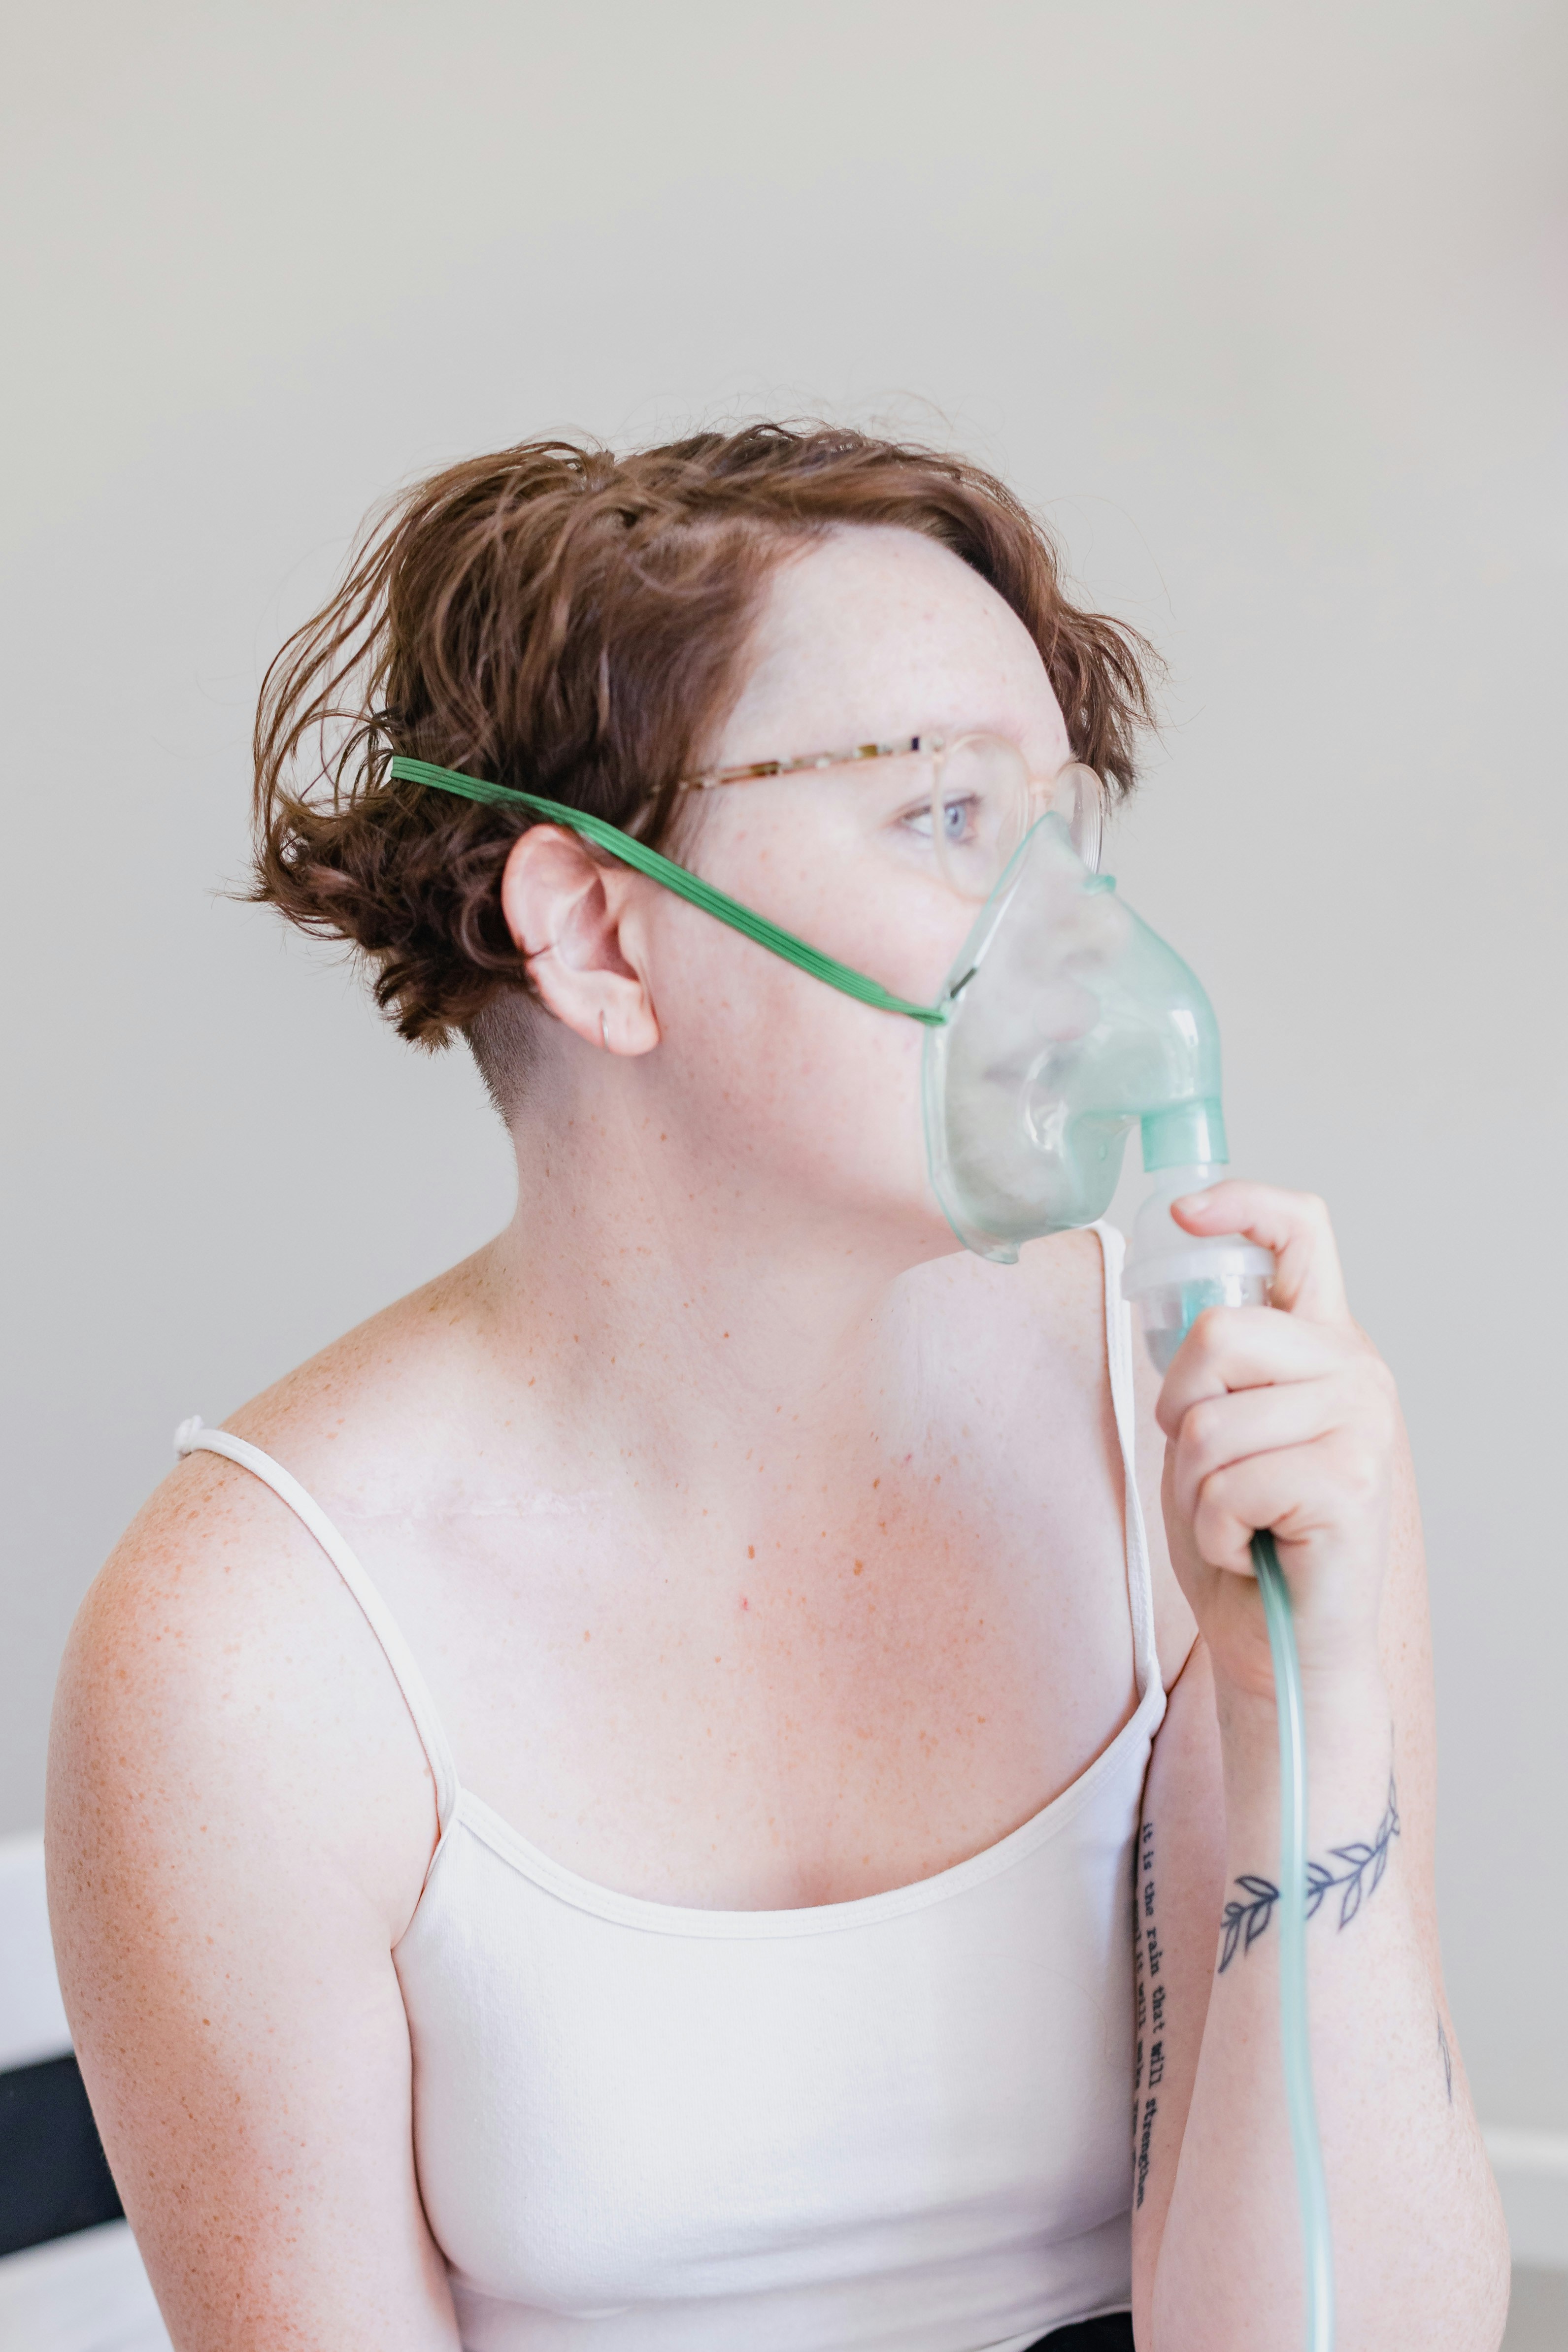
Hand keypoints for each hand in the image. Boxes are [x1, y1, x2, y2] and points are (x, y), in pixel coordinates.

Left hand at [1154, 1183, 1397, 1705]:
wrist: (1285, 1647)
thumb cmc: (1246, 1538)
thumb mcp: (1217, 1433)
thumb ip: (1216, 1373)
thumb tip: (1182, 1318)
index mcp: (1324, 1343)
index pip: (1303, 1233)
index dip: (1245, 1205)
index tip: (1185, 1211)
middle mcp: (1355, 1369)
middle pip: (1219, 1332)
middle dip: (1180, 1408)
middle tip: (1206, 1467)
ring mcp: (1362, 1422)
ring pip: (1210, 1422)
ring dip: (1195, 1489)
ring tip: (1235, 1519)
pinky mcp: (1350, 1481)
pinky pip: (1228, 1484)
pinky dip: (1214, 1530)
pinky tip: (1250, 1548)